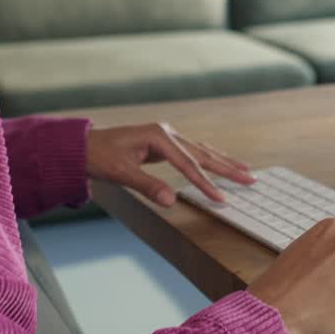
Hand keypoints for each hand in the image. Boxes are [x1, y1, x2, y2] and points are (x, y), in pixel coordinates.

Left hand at [85, 123, 253, 205]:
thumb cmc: (100, 157)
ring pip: (201, 152)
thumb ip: (147, 186)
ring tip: (246, 170)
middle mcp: (167, 133)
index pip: (188, 164)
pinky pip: (193, 153)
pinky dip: (209, 159)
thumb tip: (171, 201)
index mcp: (159, 136)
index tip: (222, 199)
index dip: (205, 183)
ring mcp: (167, 137)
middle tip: (251, 180)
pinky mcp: (164, 144)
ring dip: (224, 162)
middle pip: (203, 154)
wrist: (83, 146)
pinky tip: (221, 162)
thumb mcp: (121, 173)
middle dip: (227, 168)